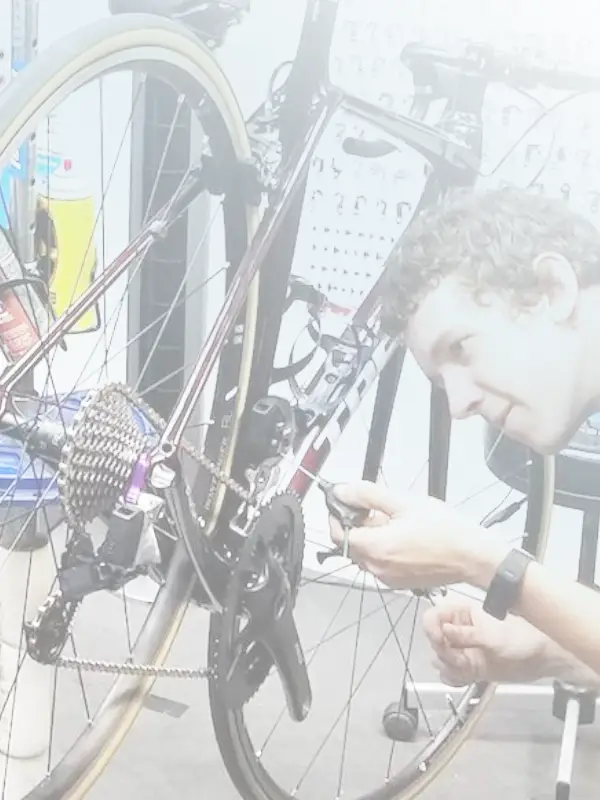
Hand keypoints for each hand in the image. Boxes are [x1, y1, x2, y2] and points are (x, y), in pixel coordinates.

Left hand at [328, 480, 493, 589]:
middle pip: (349, 546)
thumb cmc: (444, 529)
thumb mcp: (404, 502)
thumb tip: (342, 491)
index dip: (336, 516)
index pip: (337, 534)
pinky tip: (400, 535)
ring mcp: (388, 579)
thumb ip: (368, 495)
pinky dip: (381, 549)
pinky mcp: (400, 583)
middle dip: (353, 526)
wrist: (472, 556)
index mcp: (376, 548)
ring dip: (368, 537)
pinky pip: (379, 564)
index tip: (344, 502)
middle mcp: (377, 569)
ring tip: (390, 520)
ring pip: (364, 555)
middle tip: (371, 507)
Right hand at [422, 596, 549, 685]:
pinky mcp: (469, 667)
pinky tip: (467, 678)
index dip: (432, 629)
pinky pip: (449, 674)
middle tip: (461, 661)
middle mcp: (459, 630)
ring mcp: (463, 649)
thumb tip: (444, 630)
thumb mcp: (493, 636)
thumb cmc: (521, 639)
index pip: (433, 616)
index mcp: (462, 614)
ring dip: (449, 667)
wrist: (541, 659)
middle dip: (444, 653)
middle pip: (433, 640)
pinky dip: (454, 678)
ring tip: (468, 669)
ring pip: (439, 659)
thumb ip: (467, 634)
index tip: (440, 642)